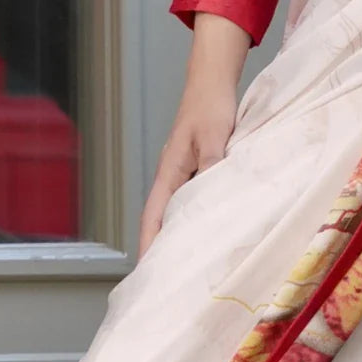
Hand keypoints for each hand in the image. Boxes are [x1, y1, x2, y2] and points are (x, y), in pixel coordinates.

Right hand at [138, 13, 251, 258]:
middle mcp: (172, 177)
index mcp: (170, 173)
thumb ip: (212, 166)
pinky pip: (192, 202)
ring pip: (176, 213)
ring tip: (185, 266)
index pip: (153, 217)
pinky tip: (205, 233)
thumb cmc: (211, 106)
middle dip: (160, 249)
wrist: (213, 81)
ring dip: (177, 237)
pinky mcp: (197, 169)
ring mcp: (184, 174)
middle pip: (160, 221)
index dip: (149, 244)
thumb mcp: (214, 138)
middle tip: (166, 280)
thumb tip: (210, 198)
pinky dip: (194, 220)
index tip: (148, 269)